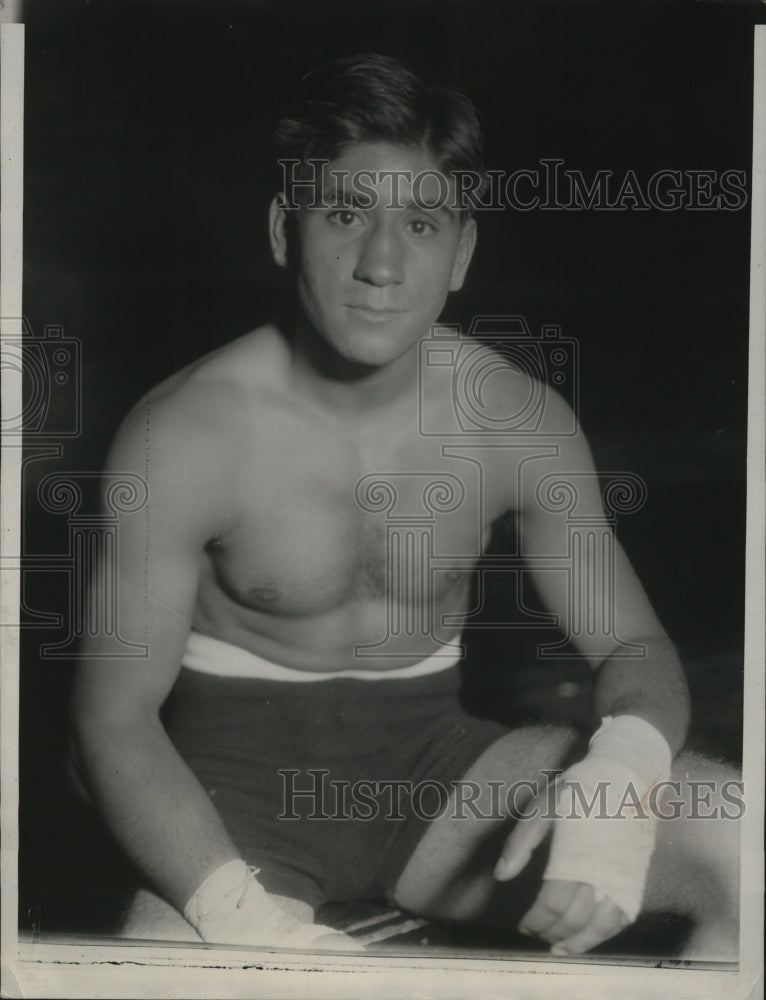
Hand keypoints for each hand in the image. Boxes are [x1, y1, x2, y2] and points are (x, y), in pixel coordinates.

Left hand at [494, 766, 643, 954]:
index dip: (536, 921)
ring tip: (561, 948)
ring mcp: (622, 879)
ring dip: (579, 943)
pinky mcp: (635, 879)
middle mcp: (600, 874)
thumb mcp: (543, 805)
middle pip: (574, 919)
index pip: (552, 905)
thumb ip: (521, 842)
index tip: (523, 926)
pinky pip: (622, 918)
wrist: (625, 777)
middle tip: (537, 935)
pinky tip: (590, 936)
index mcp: (574, 857)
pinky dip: (605, 934)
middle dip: (552, 933)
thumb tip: (500, 875)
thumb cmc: (580, 789)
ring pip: (601, 927)